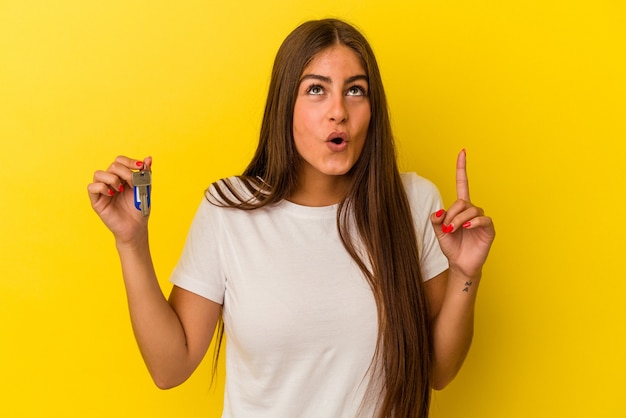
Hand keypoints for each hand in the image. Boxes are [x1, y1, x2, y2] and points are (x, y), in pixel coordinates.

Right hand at [87, 155, 151, 243]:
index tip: (140, 167)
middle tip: (132, 183)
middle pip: (112, 165)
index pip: (120, 161)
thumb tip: (148, 158)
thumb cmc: (139, 209)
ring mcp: (103, 191)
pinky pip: (92, 187)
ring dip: (112, 178)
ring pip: (98, 173)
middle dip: (124, 171)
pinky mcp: (96, 201)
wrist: (136, 228)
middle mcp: (111, 182)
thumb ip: (146, 174)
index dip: (129, 161)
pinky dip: (102, 187)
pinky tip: (111, 194)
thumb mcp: (145, 189)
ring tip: (120, 189)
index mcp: (122, 178)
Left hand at [430, 149, 494, 279]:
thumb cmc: (451, 247)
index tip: (462, 151)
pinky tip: (467, 227)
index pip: (462, 183)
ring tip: (453, 230)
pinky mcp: (489, 229)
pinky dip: (474, 221)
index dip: (461, 168)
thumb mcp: (438, 233)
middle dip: (451, 214)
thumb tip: (438, 211)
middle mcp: (472, 211)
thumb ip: (436, 220)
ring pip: (471, 210)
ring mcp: (481, 219)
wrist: (460, 264)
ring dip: (458, 220)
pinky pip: (483, 219)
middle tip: (446, 228)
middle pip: (462, 202)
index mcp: (460, 208)